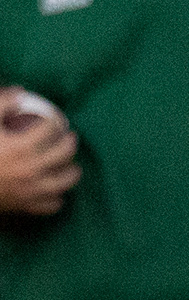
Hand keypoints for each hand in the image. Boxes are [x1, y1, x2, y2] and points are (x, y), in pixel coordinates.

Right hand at [0, 95, 78, 215]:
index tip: (53, 121)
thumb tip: (19, 92)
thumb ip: (0, 104)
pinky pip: (51, 205)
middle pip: (65, 153)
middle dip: (70, 143)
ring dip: (71, 171)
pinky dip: (56, 198)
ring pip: (65, 181)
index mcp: (21, 147)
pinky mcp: (26, 207)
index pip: (50, 130)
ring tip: (69, 165)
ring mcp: (31, 191)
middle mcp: (32, 170)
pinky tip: (53, 190)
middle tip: (67, 138)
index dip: (54, 122)